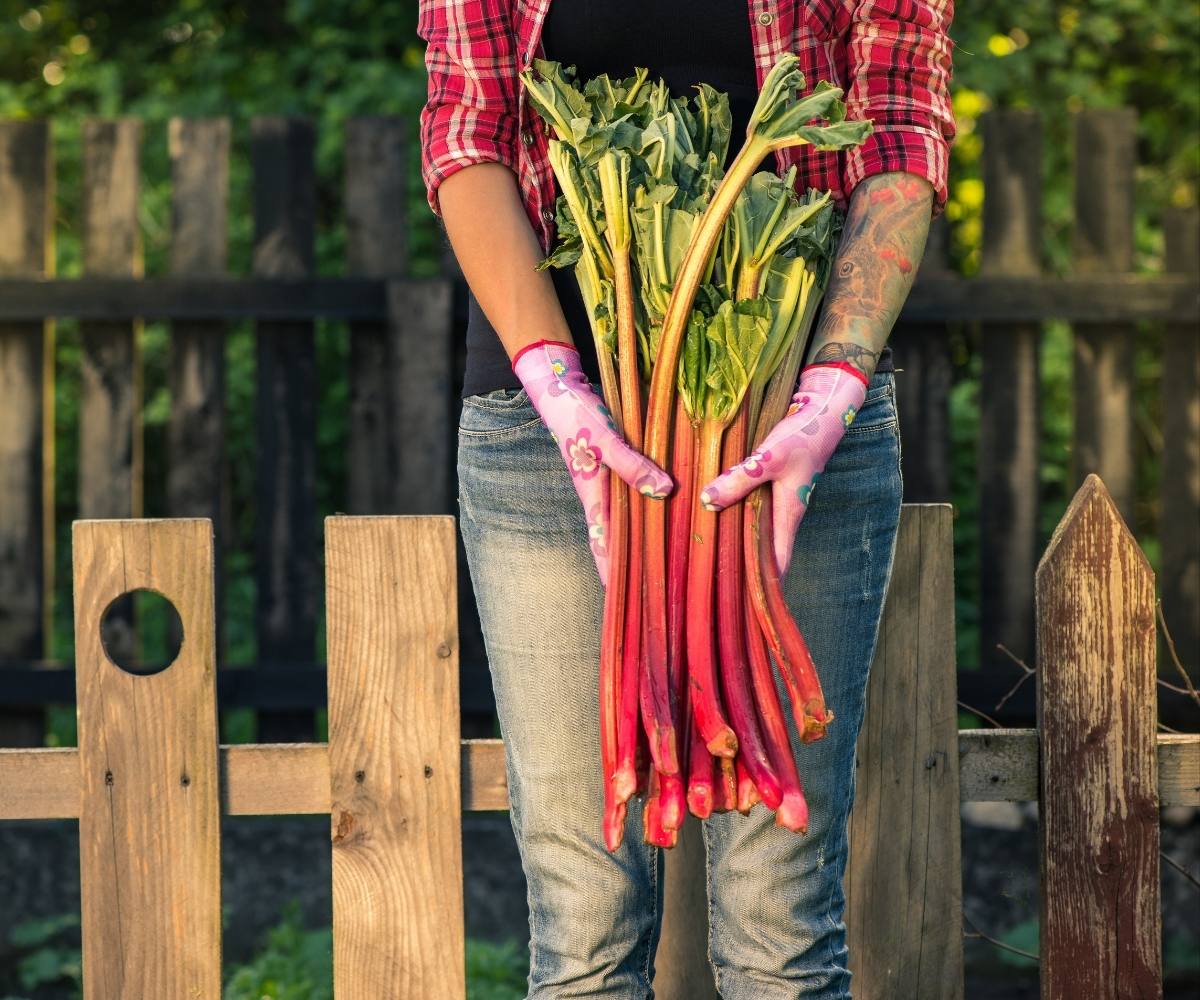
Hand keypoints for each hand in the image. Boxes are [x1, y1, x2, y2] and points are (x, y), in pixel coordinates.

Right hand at [513, 340, 671, 584]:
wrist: (560, 388)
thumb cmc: (577, 415)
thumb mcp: (605, 440)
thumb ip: (633, 466)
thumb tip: (665, 493)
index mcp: (594, 498)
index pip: (604, 550)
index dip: (613, 578)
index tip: (625, 607)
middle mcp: (601, 497)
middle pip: (617, 543)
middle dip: (633, 569)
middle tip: (656, 595)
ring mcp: (608, 484)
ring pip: (628, 523)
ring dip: (643, 542)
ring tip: (668, 565)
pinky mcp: (616, 467)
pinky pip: (635, 499)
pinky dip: (649, 511)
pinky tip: (668, 514)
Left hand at [699, 362, 868, 575]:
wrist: (822, 412)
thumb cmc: (802, 436)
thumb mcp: (768, 457)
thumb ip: (739, 478)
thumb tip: (708, 501)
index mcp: (787, 516)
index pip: (775, 564)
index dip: (761, 588)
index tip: (741, 609)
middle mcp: (782, 514)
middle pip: (760, 552)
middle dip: (740, 570)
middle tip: (710, 589)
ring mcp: (775, 501)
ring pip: (751, 531)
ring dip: (732, 543)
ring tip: (702, 560)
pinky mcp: (767, 485)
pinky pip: (746, 509)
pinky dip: (731, 517)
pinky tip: (708, 517)